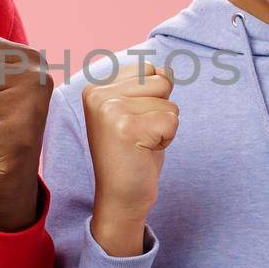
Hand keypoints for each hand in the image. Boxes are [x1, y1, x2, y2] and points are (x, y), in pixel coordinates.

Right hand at [84, 60, 178, 256]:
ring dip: (164, 126)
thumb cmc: (132, 154)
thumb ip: (147, 85)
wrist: (121, 197)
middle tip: (139, 136)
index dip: (153, 99)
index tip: (133, 124)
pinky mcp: (126, 127)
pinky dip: (167, 139)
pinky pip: (172, 120)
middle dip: (160, 111)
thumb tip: (166, 71)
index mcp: (96, 87)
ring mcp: (109, 109)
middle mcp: (98, 94)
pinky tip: (145, 152)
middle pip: (161, 82)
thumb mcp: (136, 111)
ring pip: (169, 103)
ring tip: (141, 143)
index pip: (149, 70)